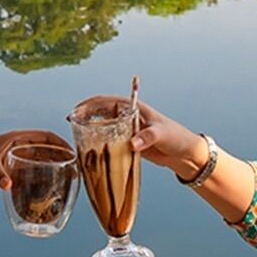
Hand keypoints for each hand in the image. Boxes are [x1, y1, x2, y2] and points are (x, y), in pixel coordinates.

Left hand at [0, 129, 71, 191]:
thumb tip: (7, 185)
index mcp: (16, 138)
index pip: (44, 136)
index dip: (59, 142)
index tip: (72, 152)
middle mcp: (19, 146)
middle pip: (46, 149)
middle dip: (61, 155)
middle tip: (75, 167)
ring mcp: (17, 158)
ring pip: (41, 160)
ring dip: (54, 165)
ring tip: (68, 176)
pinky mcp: (14, 169)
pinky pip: (33, 171)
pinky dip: (43, 175)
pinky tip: (51, 185)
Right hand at [72, 97, 205, 179]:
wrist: (184, 154)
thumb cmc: (176, 137)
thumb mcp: (162, 134)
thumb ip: (148, 137)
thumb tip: (133, 143)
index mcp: (133, 109)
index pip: (106, 102)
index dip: (90, 104)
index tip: (76, 111)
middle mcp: (128, 118)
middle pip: (100, 114)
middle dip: (85, 117)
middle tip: (72, 124)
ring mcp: (127, 132)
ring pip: (103, 129)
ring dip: (90, 131)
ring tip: (76, 137)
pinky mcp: (128, 145)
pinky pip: (110, 143)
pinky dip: (99, 146)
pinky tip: (90, 153)